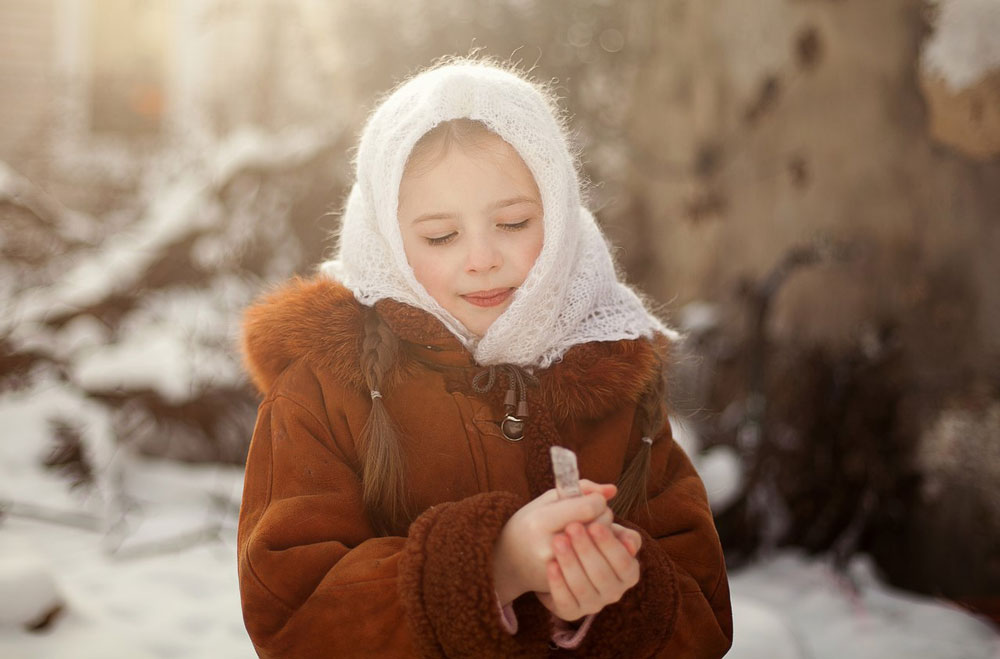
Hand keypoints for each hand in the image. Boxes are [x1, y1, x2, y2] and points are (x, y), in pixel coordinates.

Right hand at [493, 480, 616, 604]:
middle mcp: (548, 548)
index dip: (597, 500)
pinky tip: (587, 550)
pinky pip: (597, 569)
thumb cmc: (529, 524)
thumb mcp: (547, 501)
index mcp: (540, 522)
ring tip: (590, 531)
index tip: (593, 499)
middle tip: (592, 515)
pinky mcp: (566, 587)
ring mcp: (558, 571)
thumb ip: (580, 489)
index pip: (588, 508)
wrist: (507, 562)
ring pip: (602, 549)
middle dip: (603, 516)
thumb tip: (612, 490)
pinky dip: (598, 556)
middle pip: (599, 526)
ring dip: (603, 537)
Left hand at [535, 520, 641, 620]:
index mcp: (628, 572)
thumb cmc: (583, 535)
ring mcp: (594, 604)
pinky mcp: (572, 612)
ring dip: (570, 563)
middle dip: (586, 549)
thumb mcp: (597, 524)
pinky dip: (558, 583)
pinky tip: (550, 564)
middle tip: (572, 527)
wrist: (550, 554)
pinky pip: (566, 601)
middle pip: (602, 574)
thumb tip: (623, 528)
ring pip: (583, 587)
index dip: (609, 544)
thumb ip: (611, 520)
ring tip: (558, 540)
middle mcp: (615, 591)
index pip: (623, 561)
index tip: (594, 524)